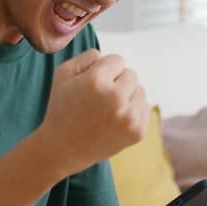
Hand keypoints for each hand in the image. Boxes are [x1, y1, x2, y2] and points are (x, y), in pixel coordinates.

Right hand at [38, 49, 148, 174]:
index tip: (94, 83)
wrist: (63, 149)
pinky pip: (144, 107)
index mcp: (96, 81)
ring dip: (126, 96)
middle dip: (117, 82)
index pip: (118, 60)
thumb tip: (108, 56)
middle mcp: (115, 98)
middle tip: (99, 99)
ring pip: (140, 90)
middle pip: (131, 74)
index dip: (105, 70)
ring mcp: (129, 117)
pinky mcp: (137, 132)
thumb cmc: (62, 108)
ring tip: (106, 110)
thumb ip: (87, 56)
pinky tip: (114, 120)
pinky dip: (132, 110)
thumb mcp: (63, 74)